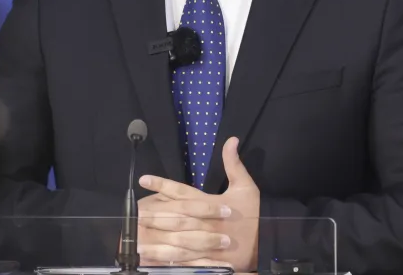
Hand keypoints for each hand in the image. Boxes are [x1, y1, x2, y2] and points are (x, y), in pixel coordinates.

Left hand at [137, 137, 259, 271]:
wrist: (268, 242)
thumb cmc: (255, 213)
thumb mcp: (246, 186)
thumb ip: (234, 164)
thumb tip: (231, 140)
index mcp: (211, 204)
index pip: (183, 192)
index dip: (162, 184)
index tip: (144, 179)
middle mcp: (205, 224)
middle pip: (175, 218)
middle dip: (153, 215)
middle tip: (133, 212)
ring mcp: (206, 245)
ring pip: (177, 243)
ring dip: (157, 241)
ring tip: (137, 239)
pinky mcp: (208, 262)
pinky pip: (185, 262)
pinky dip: (169, 262)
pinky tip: (154, 259)